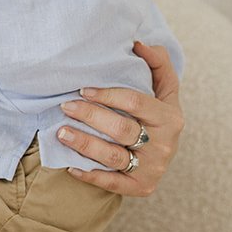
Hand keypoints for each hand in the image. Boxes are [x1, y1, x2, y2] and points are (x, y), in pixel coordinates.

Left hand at [61, 41, 183, 197]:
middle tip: (65, 106)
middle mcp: (164, 145)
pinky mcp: (142, 188)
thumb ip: (157, 62)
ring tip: (61, 133)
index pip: (135, 103)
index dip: (107, 95)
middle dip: (90, 116)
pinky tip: (70, 165)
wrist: (164, 151)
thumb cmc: (156, 113)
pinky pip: (113, 184)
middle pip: (121, 130)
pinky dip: (90, 176)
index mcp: (170, 117)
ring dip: (84, 144)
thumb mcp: (164, 87)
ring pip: (113, 157)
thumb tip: (138, 43)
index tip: (82, 89)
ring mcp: (153, 168)